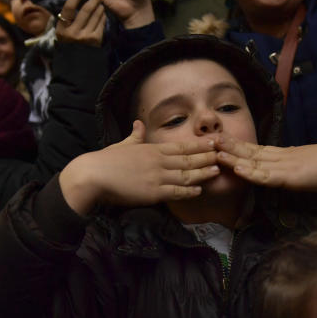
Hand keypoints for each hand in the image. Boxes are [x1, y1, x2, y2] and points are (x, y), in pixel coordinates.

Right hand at [55, 0, 105, 46]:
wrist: (76, 66)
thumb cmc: (68, 47)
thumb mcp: (62, 34)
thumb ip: (66, 20)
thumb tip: (74, 1)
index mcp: (61, 29)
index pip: (69, 7)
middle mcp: (73, 33)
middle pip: (85, 10)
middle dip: (93, 0)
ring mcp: (85, 37)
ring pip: (95, 16)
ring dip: (100, 8)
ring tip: (100, 4)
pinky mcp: (95, 41)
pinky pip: (101, 24)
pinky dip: (103, 17)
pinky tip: (103, 15)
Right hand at [59, 120, 219, 214]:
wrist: (92, 175)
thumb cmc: (104, 160)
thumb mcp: (122, 144)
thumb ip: (134, 136)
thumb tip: (138, 124)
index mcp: (151, 149)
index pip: (180, 146)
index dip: (198, 145)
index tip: (213, 141)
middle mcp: (158, 161)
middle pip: (188, 159)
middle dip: (207, 156)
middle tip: (224, 153)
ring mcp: (157, 177)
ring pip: (186, 175)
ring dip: (203, 172)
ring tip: (217, 169)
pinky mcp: (153, 193)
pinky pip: (176, 192)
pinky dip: (189, 191)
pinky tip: (199, 189)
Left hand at [214, 138, 316, 190]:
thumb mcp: (306, 169)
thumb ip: (292, 171)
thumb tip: (282, 176)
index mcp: (285, 155)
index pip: (255, 151)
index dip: (235, 147)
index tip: (218, 142)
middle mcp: (281, 157)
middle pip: (249, 151)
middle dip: (227, 147)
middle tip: (206, 140)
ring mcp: (285, 165)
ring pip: (254, 160)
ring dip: (232, 156)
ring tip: (213, 150)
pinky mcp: (292, 176)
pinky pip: (268, 175)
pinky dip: (252, 172)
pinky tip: (238, 169)